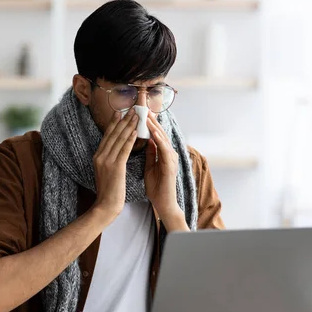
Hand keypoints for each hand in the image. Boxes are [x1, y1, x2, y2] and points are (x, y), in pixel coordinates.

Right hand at [91, 108, 138, 221]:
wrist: (106, 205)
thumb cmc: (109, 191)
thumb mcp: (105, 171)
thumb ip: (109, 159)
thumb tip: (115, 149)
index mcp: (97, 156)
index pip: (107, 136)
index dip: (114, 123)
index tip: (120, 112)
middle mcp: (100, 156)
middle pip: (113, 134)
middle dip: (123, 120)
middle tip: (131, 109)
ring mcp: (106, 161)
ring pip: (119, 139)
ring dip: (129, 126)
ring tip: (136, 115)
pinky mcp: (115, 166)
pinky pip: (124, 149)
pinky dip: (130, 139)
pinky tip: (136, 131)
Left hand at [145, 111, 188, 230]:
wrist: (163, 203)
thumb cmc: (157, 186)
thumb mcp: (150, 166)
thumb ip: (150, 153)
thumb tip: (147, 140)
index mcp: (163, 153)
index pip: (155, 134)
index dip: (148, 123)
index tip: (139, 112)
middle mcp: (169, 154)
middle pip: (160, 133)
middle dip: (152, 120)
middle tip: (143, 107)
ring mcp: (172, 159)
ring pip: (163, 139)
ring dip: (155, 127)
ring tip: (147, 116)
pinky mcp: (171, 166)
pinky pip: (165, 151)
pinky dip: (159, 141)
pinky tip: (154, 133)